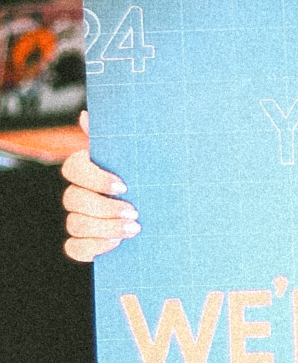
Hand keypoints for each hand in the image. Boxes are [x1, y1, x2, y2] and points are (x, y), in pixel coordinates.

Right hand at [60, 111, 140, 261]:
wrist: (159, 213)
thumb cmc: (143, 179)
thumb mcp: (134, 158)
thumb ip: (114, 140)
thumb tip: (86, 115)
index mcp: (87, 170)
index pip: (74, 168)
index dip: (95, 178)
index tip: (124, 186)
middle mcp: (78, 193)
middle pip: (73, 199)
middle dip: (104, 207)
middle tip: (134, 212)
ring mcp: (78, 218)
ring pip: (75, 224)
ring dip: (104, 228)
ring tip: (133, 229)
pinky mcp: (83, 242)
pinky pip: (74, 247)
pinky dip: (92, 247)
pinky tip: (115, 243)